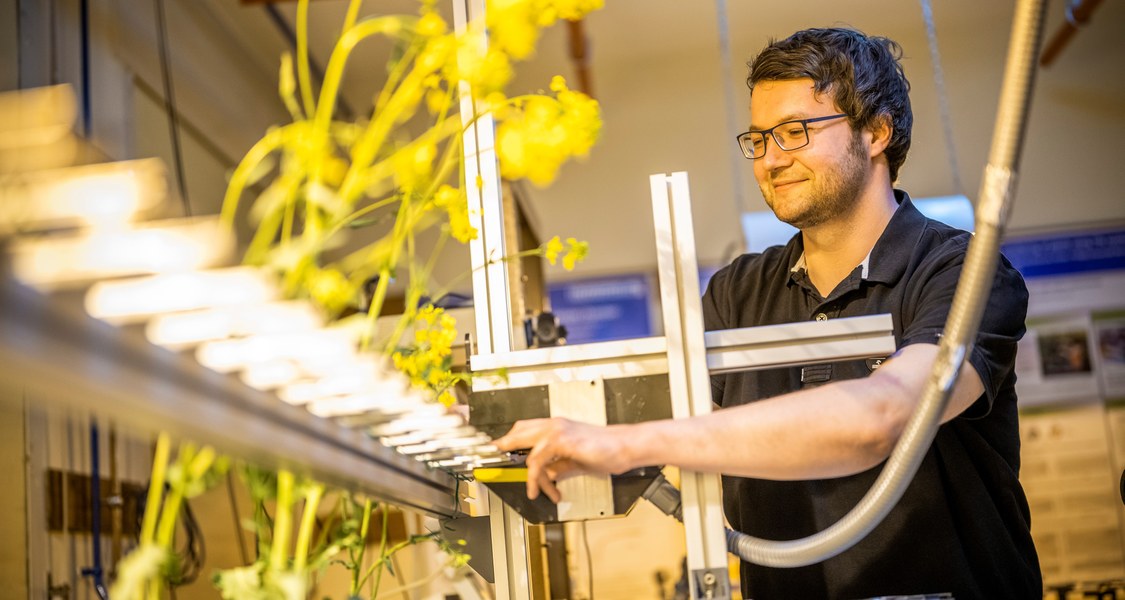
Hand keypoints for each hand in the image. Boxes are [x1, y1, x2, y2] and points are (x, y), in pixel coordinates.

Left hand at [493, 418, 633, 502]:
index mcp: (557, 426)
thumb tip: (547, 476)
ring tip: (536, 491)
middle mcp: (555, 425)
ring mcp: (557, 430)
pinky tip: (541, 489)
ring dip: (530, 477)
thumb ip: (559, 466)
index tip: (497, 448)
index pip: (525, 428)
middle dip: (503, 446)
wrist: (624, 447)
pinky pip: (538, 461)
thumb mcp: (576, 460)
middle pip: (518, 432)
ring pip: (527, 451)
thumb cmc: (606, 451)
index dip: (509, 438)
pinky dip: (536, 478)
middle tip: (492, 458)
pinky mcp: (562, 440)